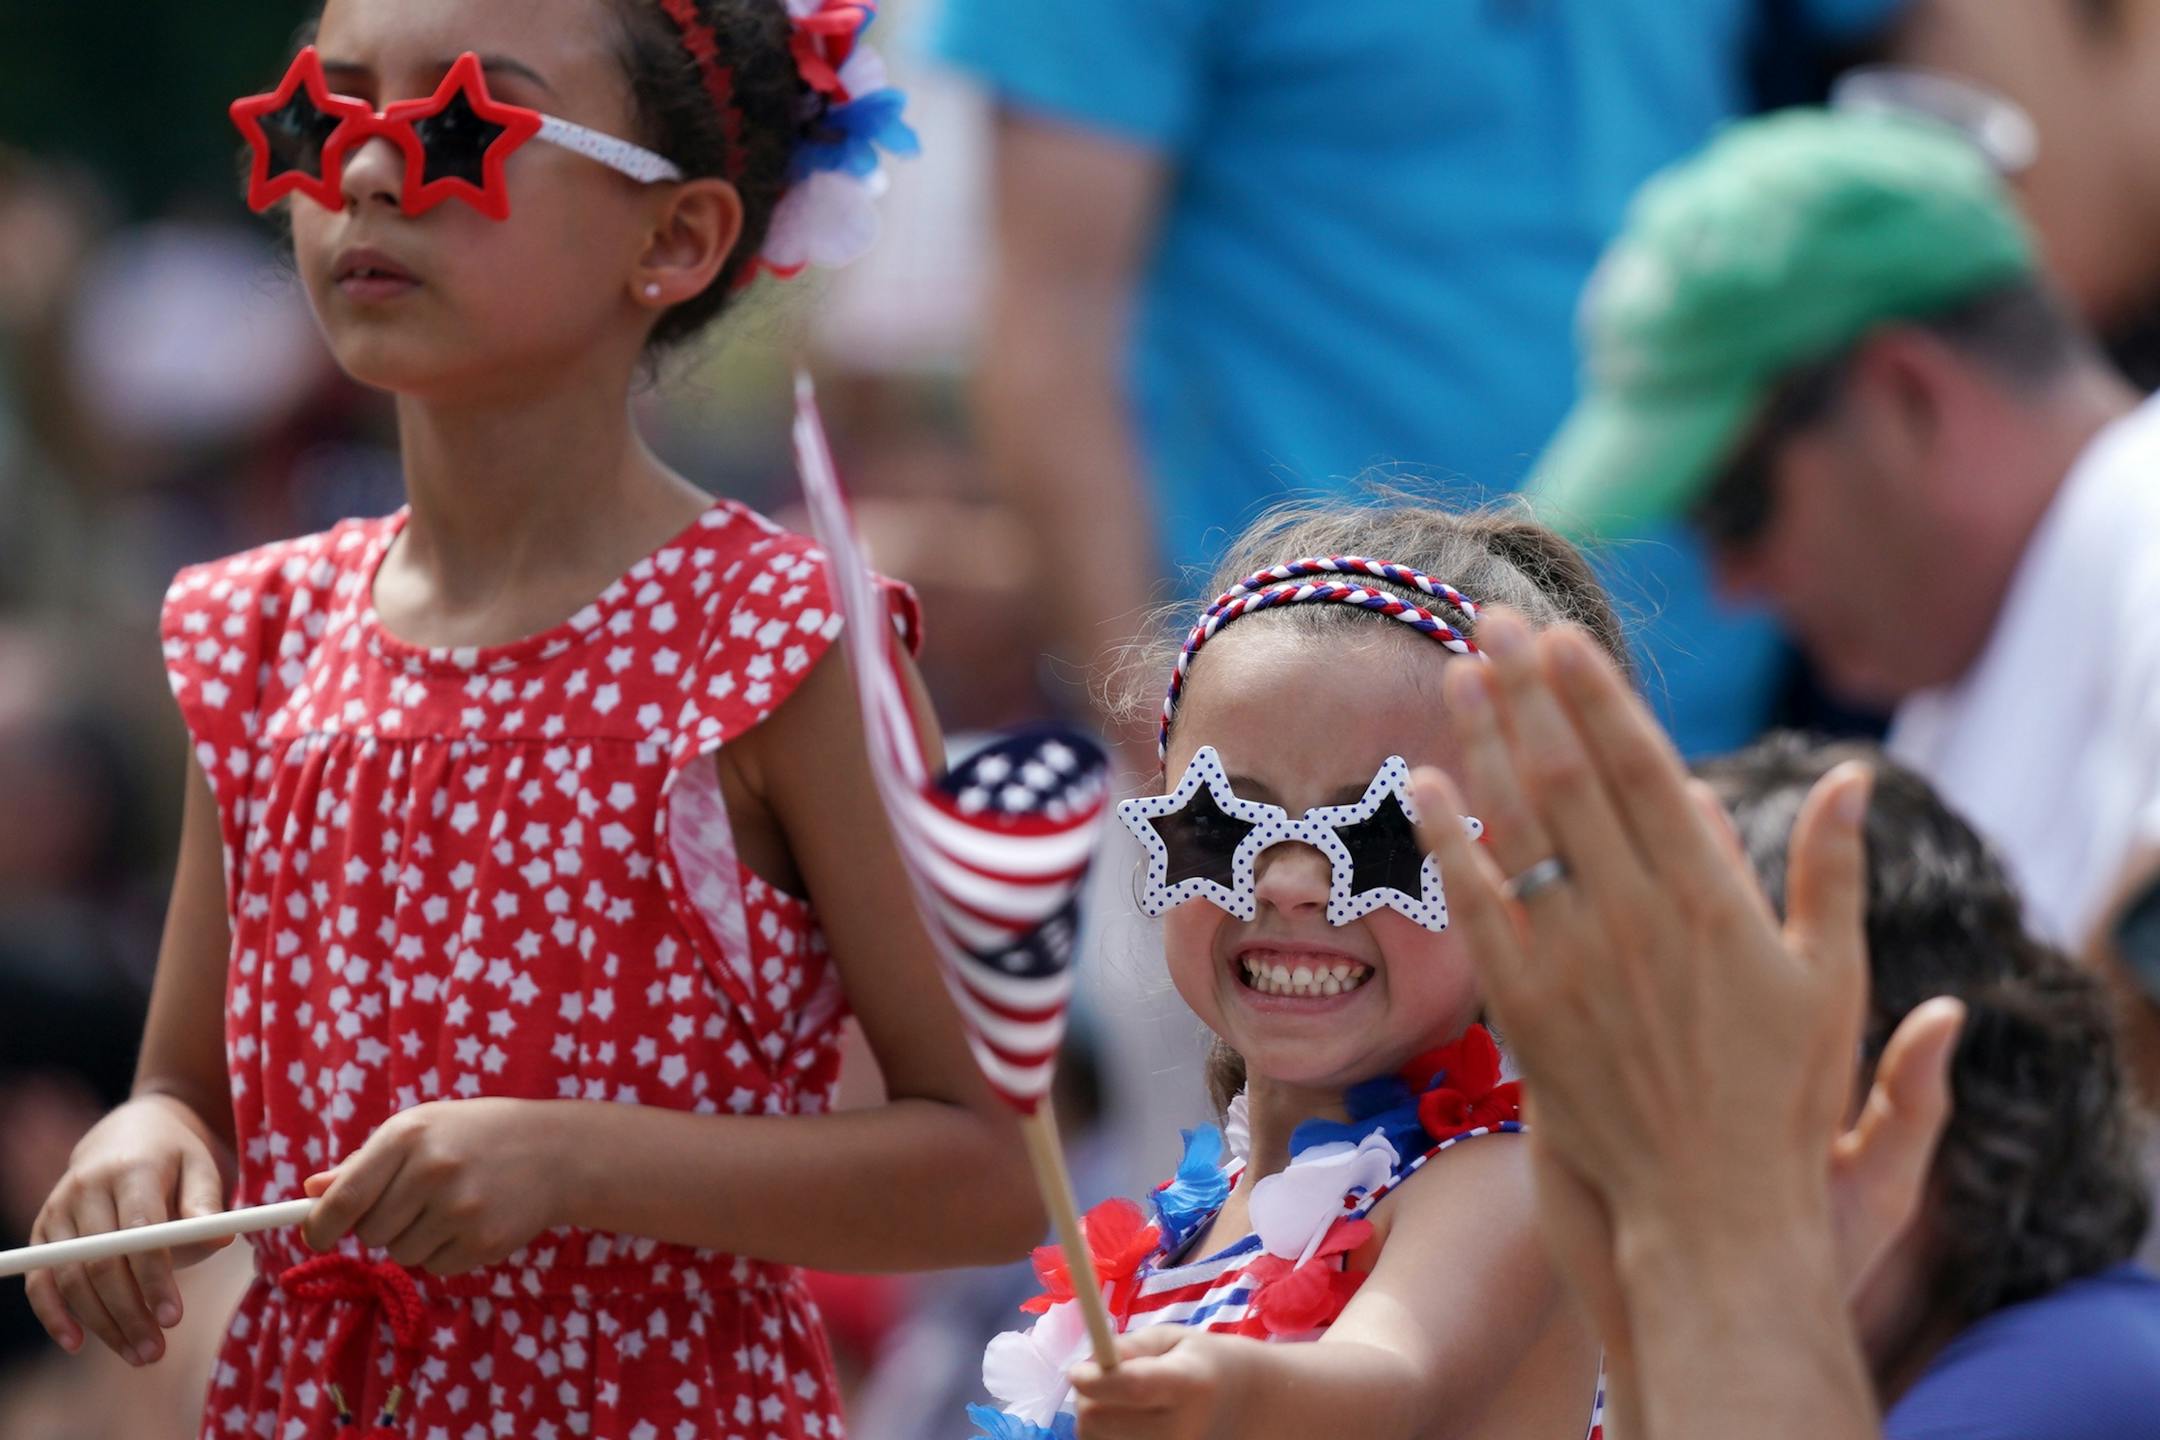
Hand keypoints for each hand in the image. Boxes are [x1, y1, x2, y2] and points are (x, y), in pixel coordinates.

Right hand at [25, 1095, 233, 1364]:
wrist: (128, 1134)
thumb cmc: (175, 1158)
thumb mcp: (201, 1167)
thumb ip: (206, 1205)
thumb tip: (221, 1240)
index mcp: (131, 1170)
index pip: (139, 1232)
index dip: (154, 1279)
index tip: (175, 1318)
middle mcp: (86, 1190)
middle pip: (102, 1263)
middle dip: (128, 1313)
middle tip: (156, 1351)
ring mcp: (58, 1210)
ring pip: (71, 1278)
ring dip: (101, 1323)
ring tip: (138, 1354)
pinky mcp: (42, 1231)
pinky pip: (39, 1280)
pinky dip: (53, 1314)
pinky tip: (77, 1343)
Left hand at [302, 1098, 572, 1274]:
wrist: (555, 1150)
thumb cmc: (475, 1135)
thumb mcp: (422, 1129)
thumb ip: (365, 1162)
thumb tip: (312, 1190)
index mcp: (408, 1135)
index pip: (345, 1198)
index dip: (320, 1226)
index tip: (316, 1235)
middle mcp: (433, 1170)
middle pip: (371, 1233)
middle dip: (380, 1226)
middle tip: (411, 1204)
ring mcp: (461, 1208)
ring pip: (401, 1255)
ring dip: (413, 1241)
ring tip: (448, 1208)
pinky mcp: (484, 1241)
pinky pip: (436, 1267)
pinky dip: (445, 1253)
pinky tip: (470, 1223)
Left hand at [1070, 1328, 1245, 1439]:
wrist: (1246, 1409)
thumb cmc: (1204, 1365)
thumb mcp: (1173, 1339)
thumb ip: (1130, 1348)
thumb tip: (1087, 1366)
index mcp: (1189, 1385)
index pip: (1134, 1388)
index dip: (1096, 1381)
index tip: (1078, 1371)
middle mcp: (1181, 1430)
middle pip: (1101, 1422)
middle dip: (1088, 1398)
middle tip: (1100, 1383)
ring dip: (1093, 1421)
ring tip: (1118, 1404)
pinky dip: (1106, 1438)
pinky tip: (1125, 1426)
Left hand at [1413, 613, 1960, 1272]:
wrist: (1711, 1210)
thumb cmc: (1783, 1096)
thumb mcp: (1830, 980)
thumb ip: (1831, 873)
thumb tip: (1852, 776)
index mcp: (1712, 899)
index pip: (1640, 769)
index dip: (1595, 696)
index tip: (1562, 635)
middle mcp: (1634, 915)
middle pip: (1566, 776)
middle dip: (1526, 691)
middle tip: (1490, 620)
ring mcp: (1572, 960)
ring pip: (1515, 826)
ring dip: (1481, 741)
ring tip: (1456, 673)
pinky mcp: (1525, 1006)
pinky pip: (1475, 906)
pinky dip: (1447, 841)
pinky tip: (1423, 785)